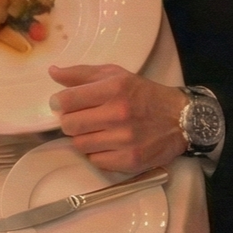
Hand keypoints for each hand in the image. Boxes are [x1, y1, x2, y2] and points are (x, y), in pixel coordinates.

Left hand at [48, 64, 188, 174]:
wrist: (181, 119)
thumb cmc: (143, 94)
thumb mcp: (116, 75)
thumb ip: (82, 74)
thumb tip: (52, 72)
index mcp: (114, 89)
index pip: (67, 100)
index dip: (58, 103)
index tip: (61, 104)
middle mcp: (119, 114)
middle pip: (69, 125)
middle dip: (70, 122)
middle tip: (81, 119)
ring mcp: (125, 140)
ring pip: (80, 145)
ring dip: (83, 138)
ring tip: (97, 131)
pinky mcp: (130, 160)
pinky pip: (96, 160)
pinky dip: (98, 153)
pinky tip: (109, 144)